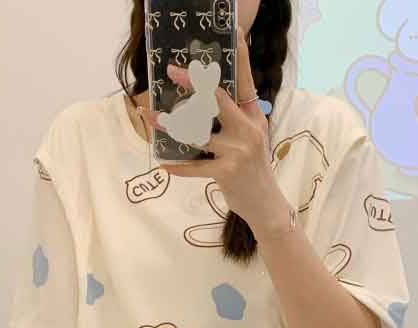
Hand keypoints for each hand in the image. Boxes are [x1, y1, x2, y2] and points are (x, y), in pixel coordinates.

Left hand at [140, 26, 290, 234]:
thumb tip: (209, 99)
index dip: (239, 56)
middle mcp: (247, 130)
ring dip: (170, 126)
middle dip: (193, 84)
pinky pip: (194, 167)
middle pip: (216, 100)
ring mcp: (237, 151)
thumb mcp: (252, 138)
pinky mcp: (226, 172)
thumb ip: (236, 119)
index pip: (245, 81)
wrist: (266, 204)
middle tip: (172, 71)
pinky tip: (164, 164)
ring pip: (197, 133)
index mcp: (253, 118)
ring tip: (151, 117)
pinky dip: (178, 167)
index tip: (233, 33)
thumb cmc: (253, 170)